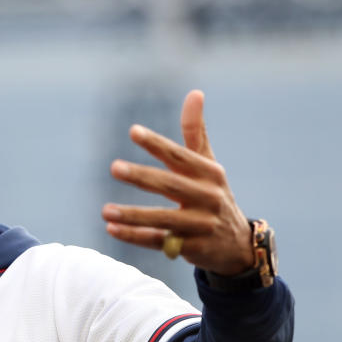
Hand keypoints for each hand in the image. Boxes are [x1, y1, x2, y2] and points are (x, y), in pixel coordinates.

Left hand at [101, 90, 253, 275]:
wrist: (237, 246)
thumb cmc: (214, 197)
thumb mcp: (209, 166)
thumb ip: (196, 133)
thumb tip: (194, 93)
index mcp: (210, 174)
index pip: (180, 156)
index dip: (157, 144)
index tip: (133, 131)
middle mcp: (208, 198)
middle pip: (170, 185)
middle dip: (141, 176)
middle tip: (114, 167)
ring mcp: (201, 225)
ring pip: (162, 218)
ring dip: (132, 215)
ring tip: (104, 210)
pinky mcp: (192, 249)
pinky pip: (159, 242)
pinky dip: (135, 237)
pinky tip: (111, 229)